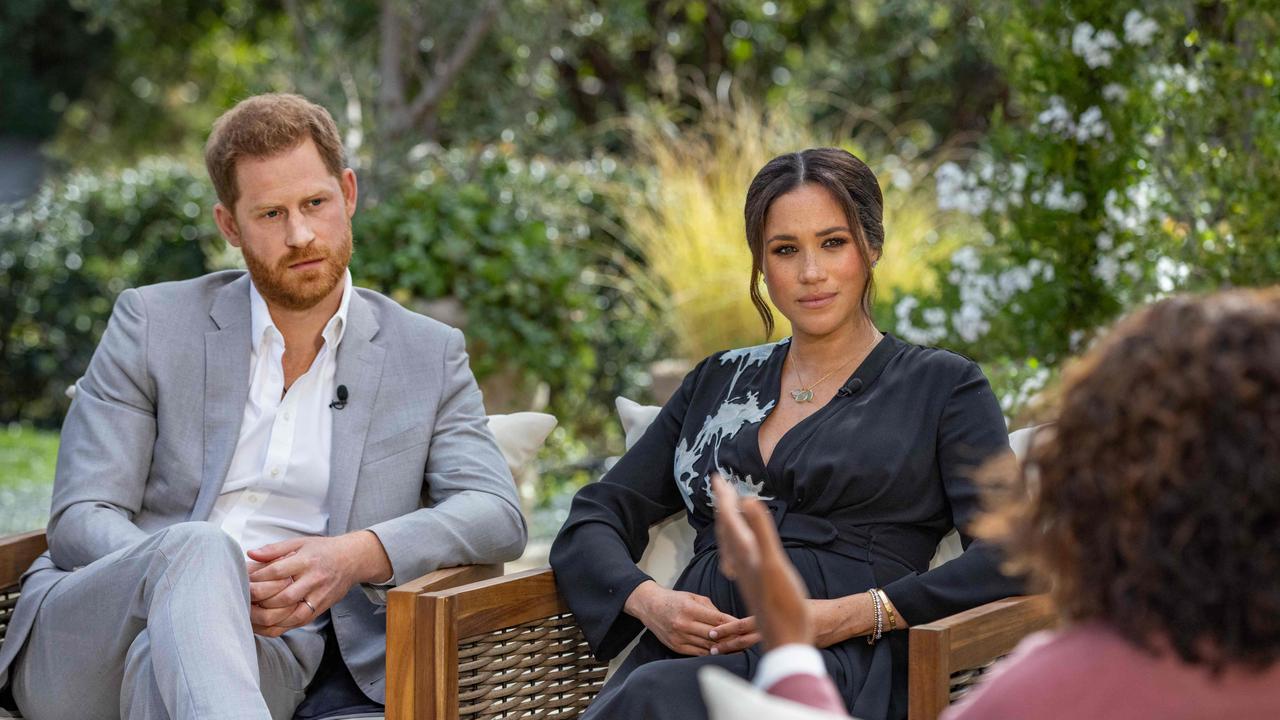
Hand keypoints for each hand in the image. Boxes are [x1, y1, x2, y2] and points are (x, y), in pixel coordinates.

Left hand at [246, 531, 391, 636]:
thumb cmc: (323, 550)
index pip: (277, 572)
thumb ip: (274, 549)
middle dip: (259, 601)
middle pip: (283, 597)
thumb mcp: (300, 543)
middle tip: (242, 601)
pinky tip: (264, 625)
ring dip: (267, 618)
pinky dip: (279, 627)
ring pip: (291, 615)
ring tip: (250, 616)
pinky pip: (298, 623)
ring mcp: (318, 596)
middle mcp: (313, 580)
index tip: (244, 580)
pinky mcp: (320, 608)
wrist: (352, 560)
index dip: (258, 578)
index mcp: (306, 560)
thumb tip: (251, 554)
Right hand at [624, 580, 738, 655]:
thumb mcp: (693, 597)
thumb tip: (729, 621)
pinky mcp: (675, 647)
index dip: (733, 625)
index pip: (717, 620)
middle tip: (744, 639)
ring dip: (722, 647)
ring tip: (735, 647)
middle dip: (730, 638)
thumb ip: (711, 609)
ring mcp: (679, 637)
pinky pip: (698, 652)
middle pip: (714, 635)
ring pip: (707, 646)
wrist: (650, 606)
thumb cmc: (674, 600)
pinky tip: (719, 651)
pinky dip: (710, 652)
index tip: (744, 627)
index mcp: (690, 608)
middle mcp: (684, 624)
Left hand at [711, 473, 811, 651]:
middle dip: (723, 505)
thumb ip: (761, 531)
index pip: (729, 518)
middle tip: (719, 485)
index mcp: (745, 553)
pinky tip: (739, 549)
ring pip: (730, 543)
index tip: (716, 476)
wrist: (786, 639)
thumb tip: (746, 500)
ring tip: (727, 510)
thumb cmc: (784, 605)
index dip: (723, 496)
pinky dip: (736, 544)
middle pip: (726, 528)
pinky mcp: (752, 584)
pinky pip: (737, 557)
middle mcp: (741, 562)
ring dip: (727, 522)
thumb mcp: (774, 563)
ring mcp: (745, 574)